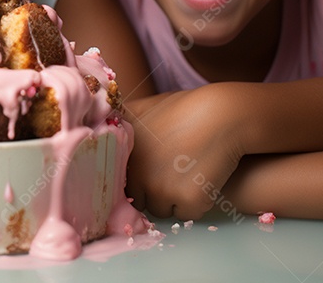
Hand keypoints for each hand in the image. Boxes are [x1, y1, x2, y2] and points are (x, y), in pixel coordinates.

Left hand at [122, 85, 247, 219]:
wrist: (220, 115)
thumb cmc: (184, 108)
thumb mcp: (142, 108)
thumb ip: (120, 123)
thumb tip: (102, 127)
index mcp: (124, 156)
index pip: (120, 183)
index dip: (137, 178)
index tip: (151, 169)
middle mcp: (138, 175)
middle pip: (140, 199)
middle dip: (154, 191)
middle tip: (173, 171)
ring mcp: (162, 189)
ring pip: (162, 209)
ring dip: (173, 199)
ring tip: (189, 174)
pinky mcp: (187, 201)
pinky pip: (186, 214)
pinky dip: (195, 203)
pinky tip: (203, 180)